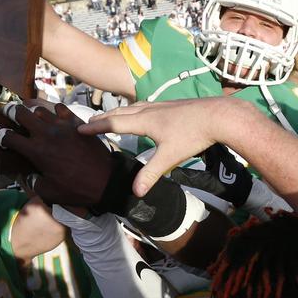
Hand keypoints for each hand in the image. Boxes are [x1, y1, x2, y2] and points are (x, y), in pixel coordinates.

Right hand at [0, 104, 116, 207]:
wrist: (107, 182)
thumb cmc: (77, 190)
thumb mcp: (48, 192)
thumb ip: (33, 181)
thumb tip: (28, 173)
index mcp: (36, 151)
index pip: (7, 137)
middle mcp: (47, 134)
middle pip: (20, 113)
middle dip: (9, 112)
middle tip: (6, 114)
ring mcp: (63, 126)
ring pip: (40, 109)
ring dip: (31, 111)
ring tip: (28, 114)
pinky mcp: (78, 123)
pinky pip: (61, 109)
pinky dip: (53, 110)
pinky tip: (52, 115)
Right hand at [80, 97, 257, 195]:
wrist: (218, 116)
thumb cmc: (193, 135)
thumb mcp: (170, 157)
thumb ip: (151, 173)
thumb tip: (136, 192)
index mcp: (145, 120)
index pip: (113, 123)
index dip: (96, 127)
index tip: (79, 129)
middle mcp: (149, 109)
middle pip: (120, 112)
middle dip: (103, 118)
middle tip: (89, 122)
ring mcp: (160, 105)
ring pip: (133, 108)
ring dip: (118, 113)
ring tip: (111, 118)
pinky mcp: (171, 105)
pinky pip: (145, 106)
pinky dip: (134, 110)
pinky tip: (141, 115)